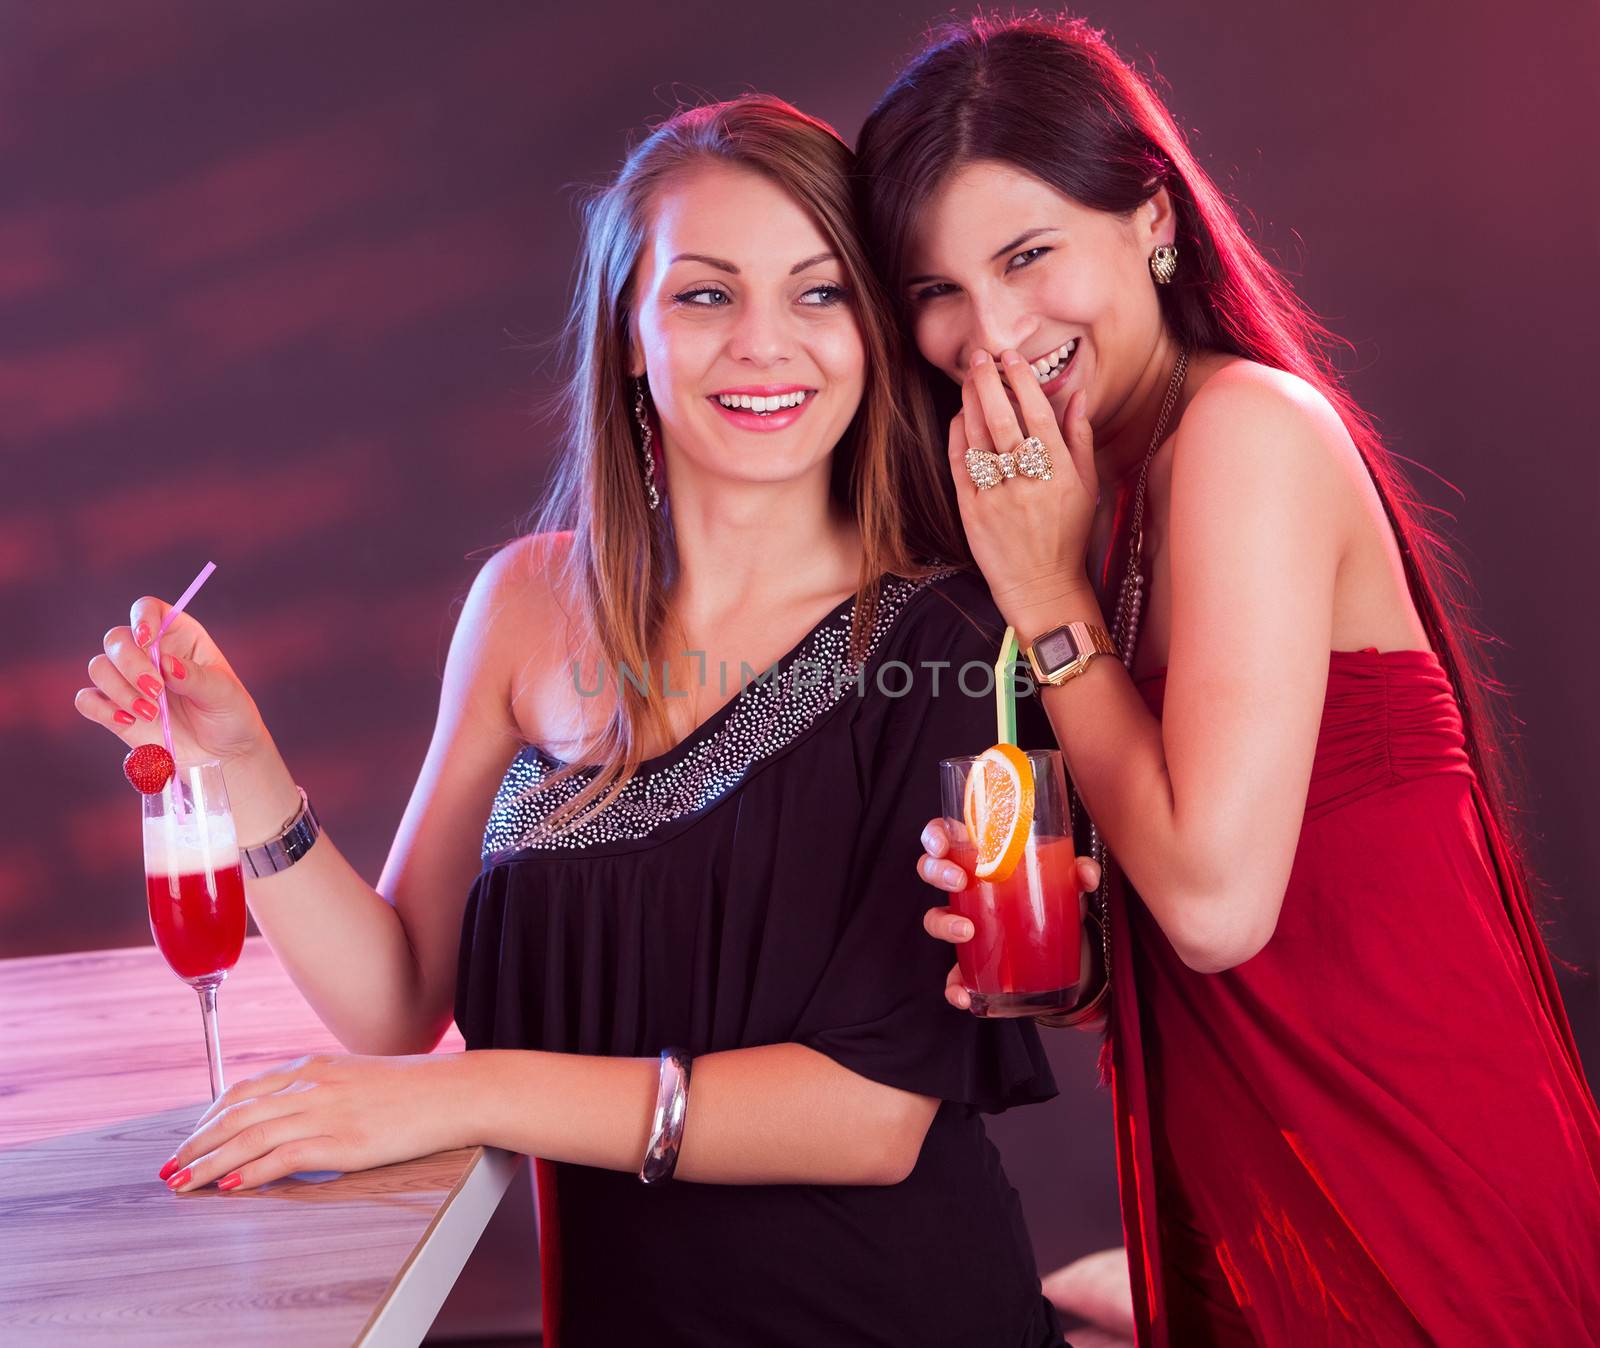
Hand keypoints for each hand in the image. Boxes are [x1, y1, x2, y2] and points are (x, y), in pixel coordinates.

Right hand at [75, 596, 271, 767]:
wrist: (221, 753)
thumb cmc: (229, 714)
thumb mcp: (223, 693)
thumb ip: (195, 676)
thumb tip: (165, 663)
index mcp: (178, 636)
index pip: (148, 609)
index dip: (142, 617)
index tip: (146, 639)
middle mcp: (148, 653)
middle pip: (116, 639)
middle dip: (131, 664)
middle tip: (156, 691)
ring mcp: (127, 681)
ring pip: (98, 667)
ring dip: (120, 690)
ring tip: (152, 713)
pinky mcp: (114, 709)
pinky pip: (87, 700)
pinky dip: (101, 709)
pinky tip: (128, 721)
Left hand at [158, 1052, 473, 1193]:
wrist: (455, 1090)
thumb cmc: (416, 1087)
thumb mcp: (359, 1075)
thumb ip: (323, 1088)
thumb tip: (296, 1111)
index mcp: (314, 1066)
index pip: (244, 1090)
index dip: (210, 1116)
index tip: (192, 1136)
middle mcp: (311, 1085)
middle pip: (236, 1114)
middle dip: (196, 1143)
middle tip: (171, 1167)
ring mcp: (325, 1112)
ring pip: (250, 1137)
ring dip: (209, 1162)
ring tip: (185, 1183)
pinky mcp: (342, 1141)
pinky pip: (282, 1158)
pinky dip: (250, 1173)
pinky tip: (230, 1187)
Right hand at [916, 818, 1100, 1012]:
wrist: (1065, 946)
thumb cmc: (1053, 898)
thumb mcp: (1065, 882)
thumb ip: (1077, 872)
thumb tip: (1086, 873)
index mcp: (982, 856)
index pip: (946, 835)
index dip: (934, 835)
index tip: (942, 844)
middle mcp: (967, 887)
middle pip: (931, 869)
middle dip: (936, 872)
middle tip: (959, 881)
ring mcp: (965, 922)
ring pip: (935, 917)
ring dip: (943, 923)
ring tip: (965, 930)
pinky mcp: (973, 960)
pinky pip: (952, 973)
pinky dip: (953, 984)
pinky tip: (962, 992)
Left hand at [949, 349, 1099, 632]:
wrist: (1042, 586)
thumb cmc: (1066, 535)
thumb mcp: (1086, 488)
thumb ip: (1080, 439)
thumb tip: (1078, 396)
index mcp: (1059, 473)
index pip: (1039, 415)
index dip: (1022, 382)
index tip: (1012, 358)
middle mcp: (1028, 482)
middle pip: (1004, 420)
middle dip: (989, 382)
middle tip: (981, 356)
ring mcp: (997, 497)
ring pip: (979, 439)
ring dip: (971, 403)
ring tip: (968, 379)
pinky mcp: (972, 512)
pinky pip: (961, 465)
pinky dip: (958, 437)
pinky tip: (959, 417)